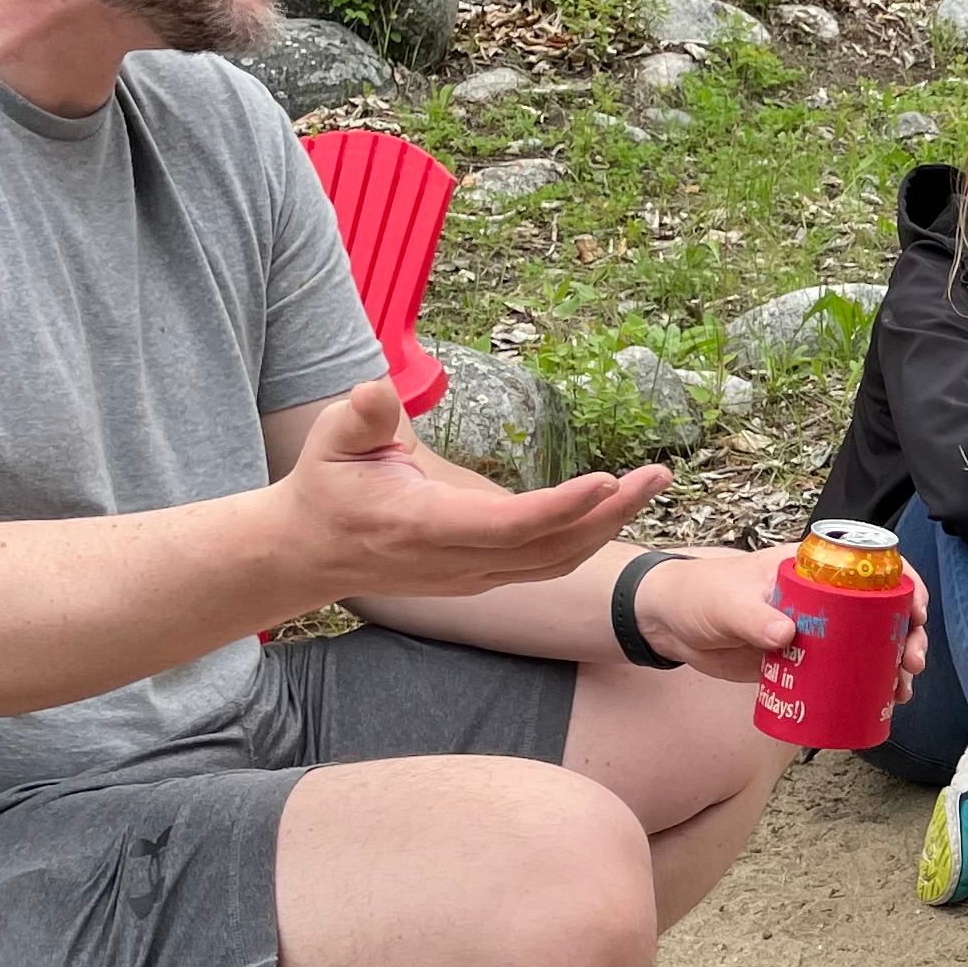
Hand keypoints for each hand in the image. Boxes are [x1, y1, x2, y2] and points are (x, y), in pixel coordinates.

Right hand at [284, 381, 661, 599]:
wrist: (308, 552)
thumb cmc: (327, 485)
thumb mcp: (331, 441)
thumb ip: (359, 416)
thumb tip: (373, 388)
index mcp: (424, 525)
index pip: (508, 525)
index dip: (561, 507)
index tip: (607, 478)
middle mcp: (456, 561)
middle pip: (551, 549)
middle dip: (610, 514)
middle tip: (659, 476)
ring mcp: (473, 576)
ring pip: (557, 563)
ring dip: (610, 526)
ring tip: (653, 485)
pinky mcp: (484, 577)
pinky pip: (548, 565)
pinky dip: (588, 538)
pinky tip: (617, 506)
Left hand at [640, 549, 926, 703]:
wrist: (670, 624)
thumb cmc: (700, 595)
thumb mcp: (727, 602)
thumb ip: (754, 616)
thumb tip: (788, 635)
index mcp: (814, 569)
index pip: (873, 567)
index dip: (903, 585)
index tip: (915, 611)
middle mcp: (825, 597)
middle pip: (882, 611)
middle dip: (908, 635)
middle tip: (911, 662)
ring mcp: (818, 630)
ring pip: (869, 645)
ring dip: (893, 665)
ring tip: (901, 690)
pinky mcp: (805, 661)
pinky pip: (844, 671)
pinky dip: (865, 686)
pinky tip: (881, 703)